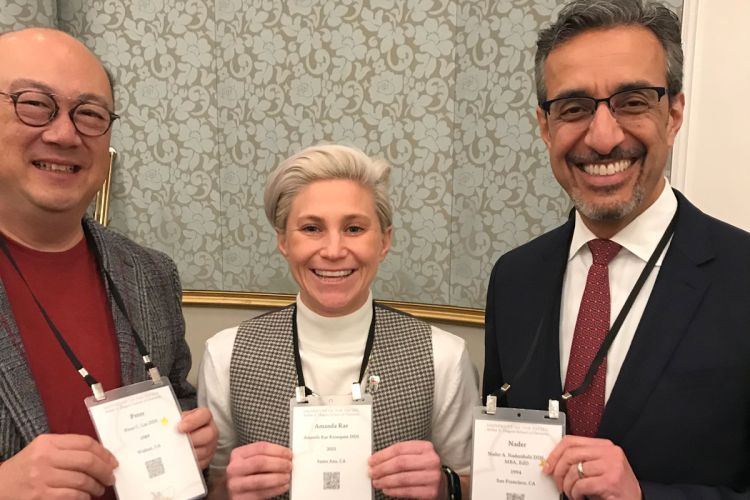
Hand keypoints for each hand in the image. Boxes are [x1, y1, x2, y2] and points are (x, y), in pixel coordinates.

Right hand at [0, 434, 116, 499]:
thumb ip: (67, 449)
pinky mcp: (40, 495)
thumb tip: (100, 456)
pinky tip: (86, 496)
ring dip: (96, 486)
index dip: (104, 452)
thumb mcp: (42, 450)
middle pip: (87, 461)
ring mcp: (42, 477)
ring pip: (82, 480)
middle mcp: (45, 457)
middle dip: (105, 470)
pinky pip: (72, 495)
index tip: (112, 461)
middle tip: (111, 476)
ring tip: (99, 488)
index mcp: (48, 442)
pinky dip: (84, 497)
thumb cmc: (25, 468)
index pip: (85, 443)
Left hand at [179, 407, 218, 469]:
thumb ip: (177, 419)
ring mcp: (210, 446)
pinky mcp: (207, 459)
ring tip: (175, 451)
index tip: (180, 427)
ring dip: (188, 452)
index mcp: (205, 417)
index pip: (204, 415)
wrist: (189, 436)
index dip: (193, 421)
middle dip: (192, 439)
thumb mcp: (181, 418)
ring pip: (204, 451)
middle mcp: (211, 431)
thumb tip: (167, 425)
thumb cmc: (184, 426)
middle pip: (209, 434)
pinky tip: (179, 459)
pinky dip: (188, 462)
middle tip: (178, 441)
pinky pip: (200, 463)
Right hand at [225, 441, 291, 498]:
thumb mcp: (251, 460)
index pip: (261, 447)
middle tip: (289, 466)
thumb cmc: (249, 474)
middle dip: (279, 464)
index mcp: (238, 454)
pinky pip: (262, 493)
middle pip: (261, 462)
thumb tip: (286, 455)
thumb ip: (265, 455)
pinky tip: (283, 486)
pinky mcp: (241, 498)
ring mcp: (236, 484)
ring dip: (278, 478)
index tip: (289, 454)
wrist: (237, 491)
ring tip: (287, 477)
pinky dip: (276, 489)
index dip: (278, 450)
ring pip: (261, 480)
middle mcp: (234, 468)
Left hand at [368, 440, 444, 498]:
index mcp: (426, 447)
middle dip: (382, 468)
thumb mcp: (416, 456)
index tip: (372, 460)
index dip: (382, 455)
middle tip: (372, 473)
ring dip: (385, 481)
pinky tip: (386, 489)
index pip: (399, 448)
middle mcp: (431, 460)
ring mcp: (432, 477)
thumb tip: (377, 460)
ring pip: (402, 478)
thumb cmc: (424, 469)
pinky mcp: (431, 492)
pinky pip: (407, 491)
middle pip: (400, 463)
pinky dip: (393, 491)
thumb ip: (400, 455)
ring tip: (377, 482)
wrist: (443, 485)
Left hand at [543, 435, 640, 499]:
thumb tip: (554, 462)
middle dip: (558, 470)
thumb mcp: (598, 469)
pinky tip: (579, 497)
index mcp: (605, 446)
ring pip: (574, 471)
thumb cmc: (615, 488)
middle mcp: (610, 452)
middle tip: (557, 482)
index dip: (555, 453)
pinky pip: (582, 485)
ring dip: (568, 486)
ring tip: (571, 493)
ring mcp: (612, 466)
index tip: (548, 465)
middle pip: (571, 454)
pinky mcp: (611, 481)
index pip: (572, 441)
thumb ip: (582, 460)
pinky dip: (575, 493)